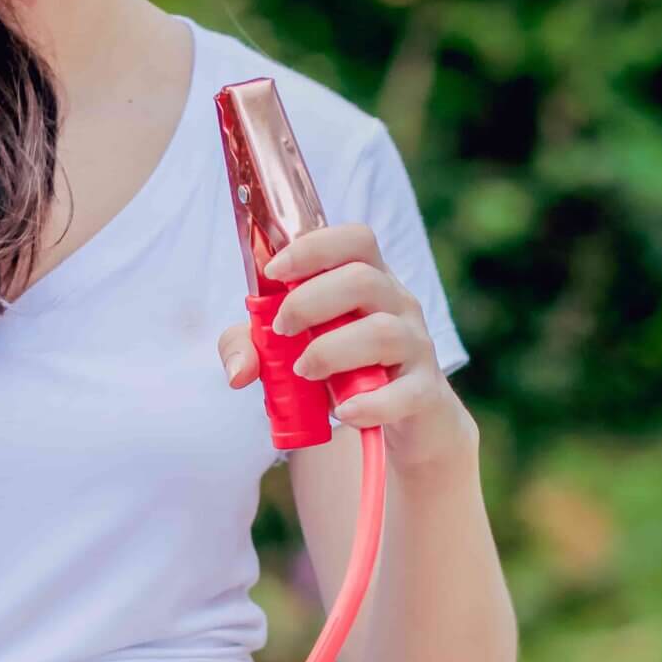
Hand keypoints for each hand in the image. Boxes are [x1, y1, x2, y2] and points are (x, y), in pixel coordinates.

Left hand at [217, 223, 475, 473]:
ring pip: (383, 332)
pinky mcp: (425, 391)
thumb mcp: (291, 353)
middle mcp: (398, 304)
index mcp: (369, 280)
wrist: (406, 422)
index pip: (356, 239)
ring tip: (304, 371)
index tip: (275, 271)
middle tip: (282, 330)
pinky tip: (343, 412)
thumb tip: (237, 371)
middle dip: (309, 302)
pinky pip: (405, 392)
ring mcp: (416, 346)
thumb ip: (253, 348)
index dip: (313, 247)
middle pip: (363, 280)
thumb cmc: (344, 373)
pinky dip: (370, 404)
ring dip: (332, 351)